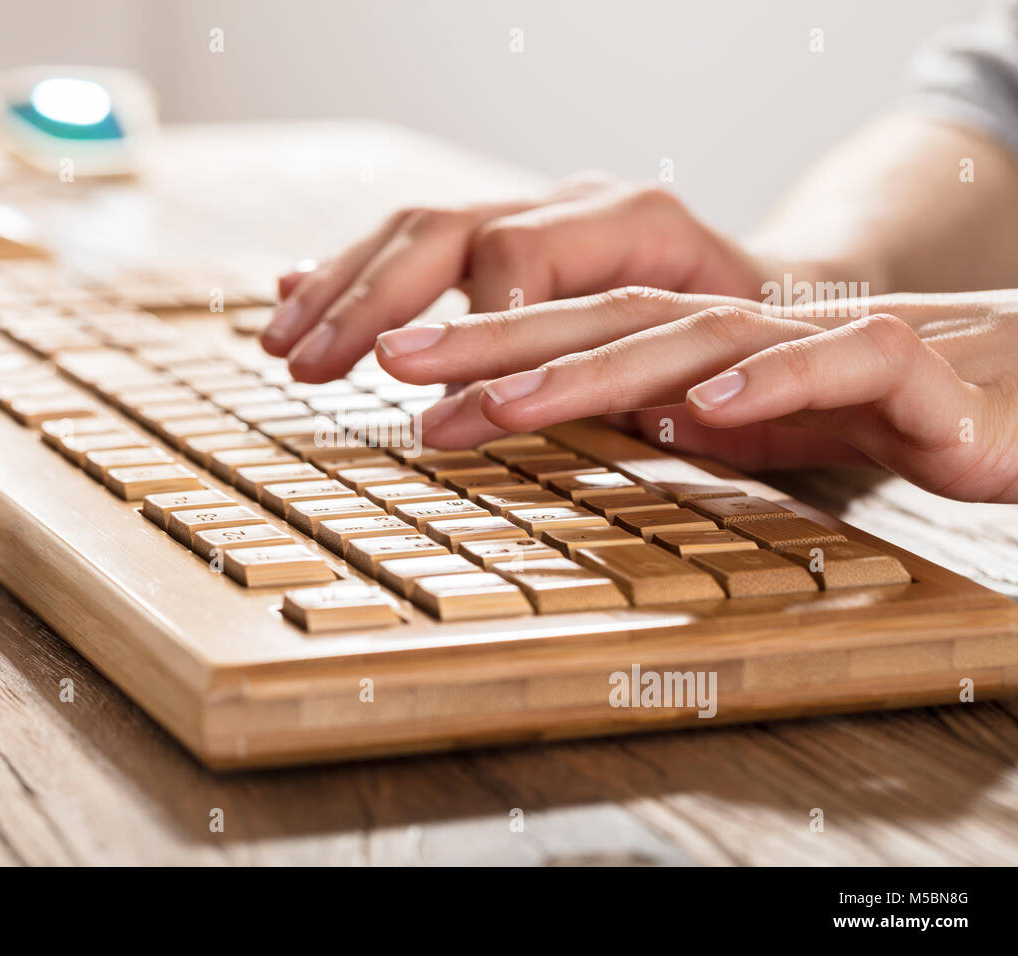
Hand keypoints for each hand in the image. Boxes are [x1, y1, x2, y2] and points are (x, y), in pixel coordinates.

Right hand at [262, 174, 769, 381]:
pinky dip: (352, 270)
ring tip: (280, 343)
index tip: (421, 398)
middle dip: (369, 303)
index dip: (470, 328)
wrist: (775, 287)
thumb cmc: (755, 338)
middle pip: (446, 231)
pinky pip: (416, 240)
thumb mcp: (717, 362)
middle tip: (307, 364)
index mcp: (636, 219)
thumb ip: (630, 380)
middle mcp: (574, 199)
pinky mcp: (507, 229)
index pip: (524, 257)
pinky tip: (293, 291)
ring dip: (339, 287)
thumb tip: (535, 417)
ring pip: (415, 228)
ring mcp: (534, 207)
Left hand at [374, 287, 1017, 502]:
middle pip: (605, 320)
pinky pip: (838, 364)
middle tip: (396, 362)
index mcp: (697, 343)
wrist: (1014, 388)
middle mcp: (741, 331)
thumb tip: (570, 415)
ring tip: (504, 403)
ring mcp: (814, 343)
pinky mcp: (903, 372)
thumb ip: (662, 417)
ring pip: (694, 338)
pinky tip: (707, 411)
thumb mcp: (740, 425)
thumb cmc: (867, 406)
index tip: (395, 372)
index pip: (574, 330)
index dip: (482, 345)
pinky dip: (773, 384)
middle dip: (495, 341)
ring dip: (593, 369)